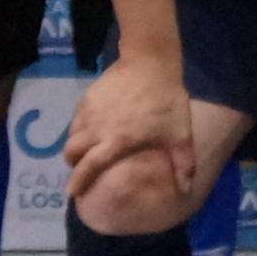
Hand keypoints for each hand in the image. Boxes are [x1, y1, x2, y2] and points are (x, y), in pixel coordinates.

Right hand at [65, 55, 200, 213]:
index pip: (90, 166)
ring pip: (71, 135)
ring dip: (75, 146)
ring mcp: (90, 111)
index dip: (78, 181)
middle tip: (80, 169)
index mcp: (117, 140)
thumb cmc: (166, 101)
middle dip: (73, 164)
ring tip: (85, 150)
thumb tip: (185, 189)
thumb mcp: (180, 134)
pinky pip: (76, 119)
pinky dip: (79, 129)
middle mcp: (97, 128)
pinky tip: (91, 129)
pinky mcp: (87, 97)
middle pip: (72, 152)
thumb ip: (183, 163)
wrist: (151, 62)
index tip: (71, 193)